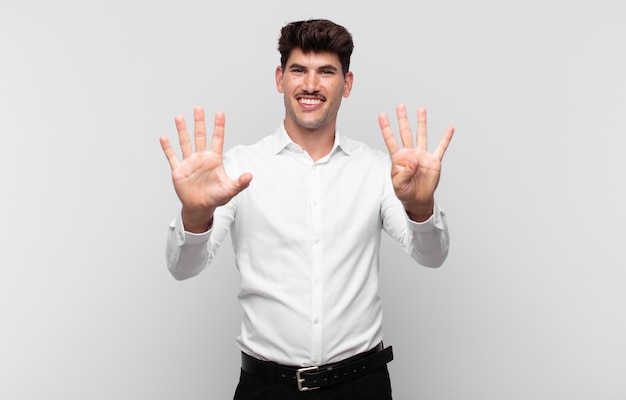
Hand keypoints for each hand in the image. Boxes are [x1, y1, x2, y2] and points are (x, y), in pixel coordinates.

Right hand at [160, 106, 252, 231]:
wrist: (200, 207)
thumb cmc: (215, 197)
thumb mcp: (230, 190)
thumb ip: (240, 183)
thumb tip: (250, 176)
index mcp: (214, 160)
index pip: (217, 139)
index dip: (219, 126)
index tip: (220, 113)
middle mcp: (201, 158)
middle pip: (200, 136)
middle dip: (199, 122)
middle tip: (198, 108)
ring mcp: (189, 163)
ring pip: (185, 143)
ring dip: (182, 130)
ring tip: (179, 117)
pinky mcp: (179, 170)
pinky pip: (172, 157)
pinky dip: (167, 148)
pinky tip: (164, 137)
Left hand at [379, 104, 453, 221]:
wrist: (418, 200)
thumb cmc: (404, 192)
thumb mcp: (399, 185)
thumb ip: (404, 173)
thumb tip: (415, 160)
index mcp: (398, 159)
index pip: (390, 140)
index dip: (386, 128)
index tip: (382, 115)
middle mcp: (410, 154)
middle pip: (405, 133)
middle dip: (402, 119)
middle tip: (400, 106)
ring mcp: (422, 156)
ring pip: (421, 135)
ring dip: (421, 122)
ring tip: (421, 110)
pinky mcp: (434, 161)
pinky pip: (441, 148)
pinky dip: (446, 138)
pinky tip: (449, 129)